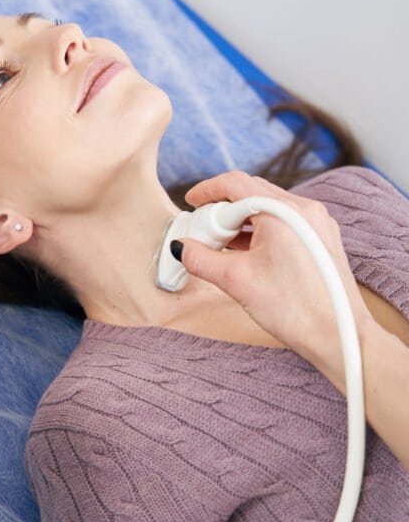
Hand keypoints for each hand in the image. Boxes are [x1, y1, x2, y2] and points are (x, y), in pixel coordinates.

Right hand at [174, 171, 369, 369]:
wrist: (339, 336)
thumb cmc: (295, 309)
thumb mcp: (236, 281)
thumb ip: (201, 259)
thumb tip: (181, 248)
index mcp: (285, 212)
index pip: (236, 184)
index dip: (208, 191)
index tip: (191, 203)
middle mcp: (305, 210)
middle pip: (252, 192)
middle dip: (222, 208)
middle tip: (203, 230)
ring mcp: (317, 223)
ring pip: (268, 208)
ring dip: (240, 221)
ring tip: (221, 244)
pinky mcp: (321, 239)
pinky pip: (284, 222)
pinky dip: (259, 230)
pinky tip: (245, 252)